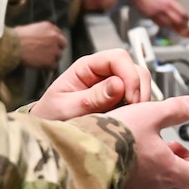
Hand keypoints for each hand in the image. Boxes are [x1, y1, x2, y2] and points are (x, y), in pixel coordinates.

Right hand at [14, 22, 66, 68]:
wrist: (12, 46)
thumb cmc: (15, 38)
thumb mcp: (30, 29)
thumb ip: (41, 33)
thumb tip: (41, 40)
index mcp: (49, 27)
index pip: (58, 34)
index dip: (54, 41)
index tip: (51, 45)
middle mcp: (55, 37)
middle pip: (62, 44)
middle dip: (56, 49)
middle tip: (48, 53)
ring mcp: (54, 49)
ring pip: (58, 56)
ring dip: (52, 58)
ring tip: (41, 59)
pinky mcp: (51, 60)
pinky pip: (53, 66)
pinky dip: (47, 67)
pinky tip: (40, 65)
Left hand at [34, 50, 152, 120]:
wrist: (48, 131)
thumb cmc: (51, 116)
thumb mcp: (66, 108)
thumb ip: (91, 98)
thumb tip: (118, 85)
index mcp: (86, 67)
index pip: (118, 58)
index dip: (129, 76)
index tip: (130, 98)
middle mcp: (103, 73)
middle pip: (134, 68)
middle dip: (138, 89)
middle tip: (133, 112)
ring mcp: (113, 86)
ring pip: (140, 83)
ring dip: (140, 100)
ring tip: (129, 117)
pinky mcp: (120, 100)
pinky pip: (138, 98)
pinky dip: (138, 109)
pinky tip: (127, 120)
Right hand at [92, 96, 188, 188]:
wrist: (81, 155)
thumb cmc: (114, 138)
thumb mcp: (149, 114)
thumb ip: (174, 111)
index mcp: (170, 171)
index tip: (181, 152)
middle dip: (179, 176)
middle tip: (167, 157)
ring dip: (161, 184)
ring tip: (149, 163)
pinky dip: (141, 188)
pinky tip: (130, 168)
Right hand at [132, 0, 188, 31]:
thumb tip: (177, 1)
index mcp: (169, 1)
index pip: (182, 13)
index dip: (187, 19)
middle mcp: (164, 9)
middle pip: (177, 21)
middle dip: (183, 26)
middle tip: (186, 28)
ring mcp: (157, 14)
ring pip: (169, 25)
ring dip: (175, 28)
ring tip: (179, 30)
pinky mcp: (150, 17)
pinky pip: (160, 24)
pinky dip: (166, 26)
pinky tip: (168, 27)